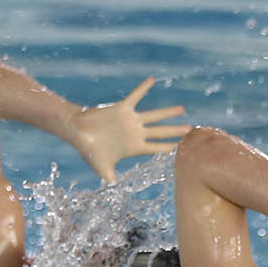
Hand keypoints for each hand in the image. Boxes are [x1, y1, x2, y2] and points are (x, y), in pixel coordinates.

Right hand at [70, 77, 187, 182]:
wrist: (77, 132)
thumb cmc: (89, 150)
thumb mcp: (101, 167)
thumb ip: (107, 177)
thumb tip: (111, 186)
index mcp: (134, 147)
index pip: (156, 147)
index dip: (168, 147)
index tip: (181, 147)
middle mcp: (136, 133)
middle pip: (161, 132)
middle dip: (175, 130)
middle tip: (190, 128)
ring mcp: (130, 120)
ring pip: (154, 115)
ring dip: (168, 112)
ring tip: (182, 109)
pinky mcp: (122, 109)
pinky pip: (135, 96)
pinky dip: (143, 88)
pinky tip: (152, 80)